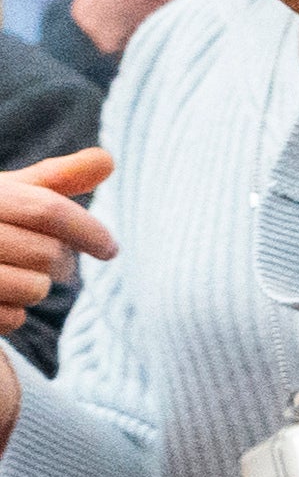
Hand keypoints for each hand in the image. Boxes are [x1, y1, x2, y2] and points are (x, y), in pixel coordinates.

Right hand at [0, 149, 116, 324]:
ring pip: (34, 288)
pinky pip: (12, 318)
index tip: (110, 249)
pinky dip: (13, 313)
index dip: (87, 229)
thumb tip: (108, 159)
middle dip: (60, 261)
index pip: (46, 209)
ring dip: (35, 287)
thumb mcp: (7, 193)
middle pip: (46, 253)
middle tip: (52, 262)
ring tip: (13, 275)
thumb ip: (54, 178)